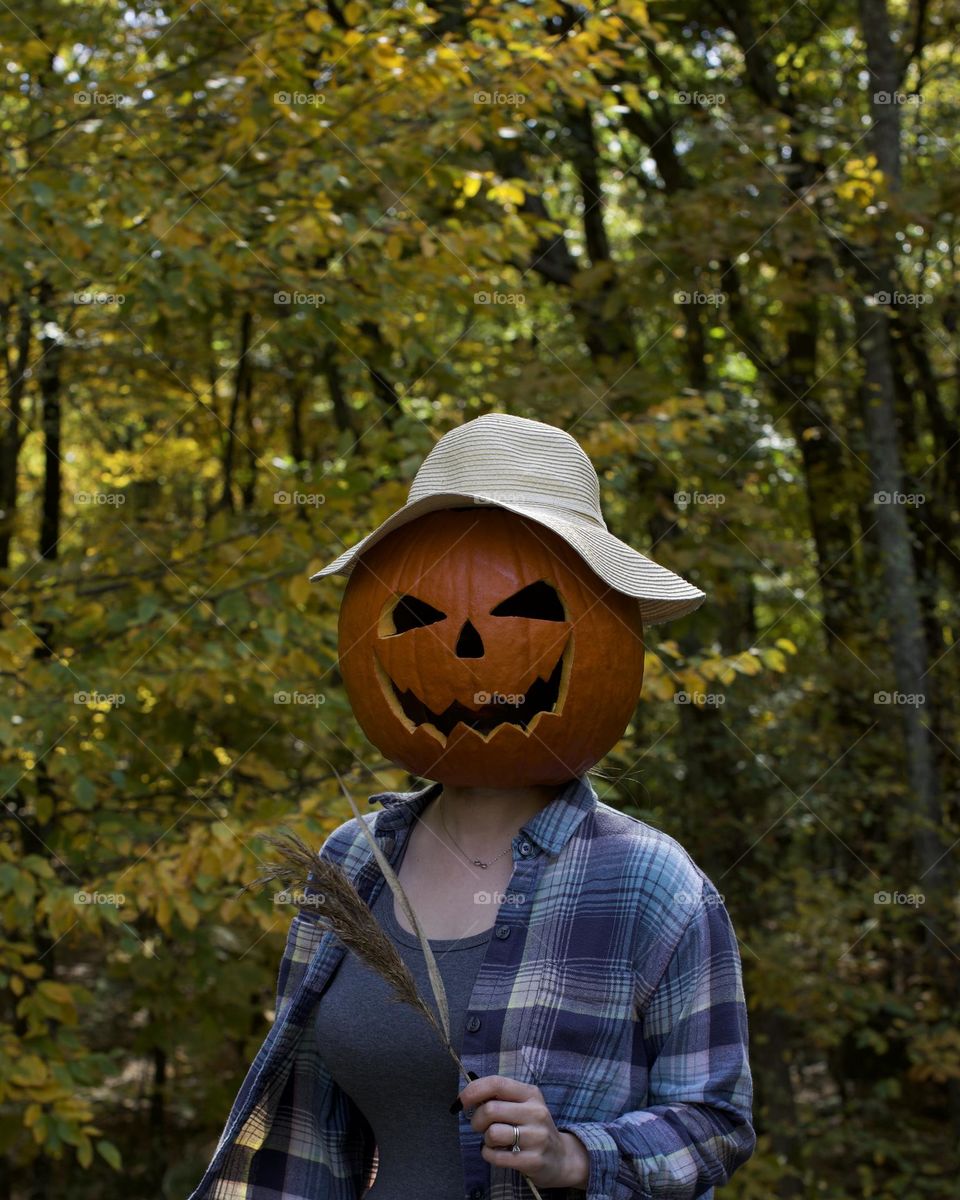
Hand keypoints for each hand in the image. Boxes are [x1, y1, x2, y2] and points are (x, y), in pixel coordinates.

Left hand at [456, 1073, 589, 1189]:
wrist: (561, 1158)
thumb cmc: (533, 1128)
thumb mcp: (523, 1105)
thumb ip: (500, 1098)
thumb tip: (468, 1096)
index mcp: (530, 1094)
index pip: (496, 1084)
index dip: (473, 1091)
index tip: (461, 1101)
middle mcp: (536, 1112)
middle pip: (490, 1109)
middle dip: (476, 1120)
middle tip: (479, 1127)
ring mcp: (536, 1137)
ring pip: (493, 1133)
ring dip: (485, 1139)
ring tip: (493, 1141)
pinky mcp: (533, 1160)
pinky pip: (497, 1156)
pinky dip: (488, 1154)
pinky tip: (495, 1152)